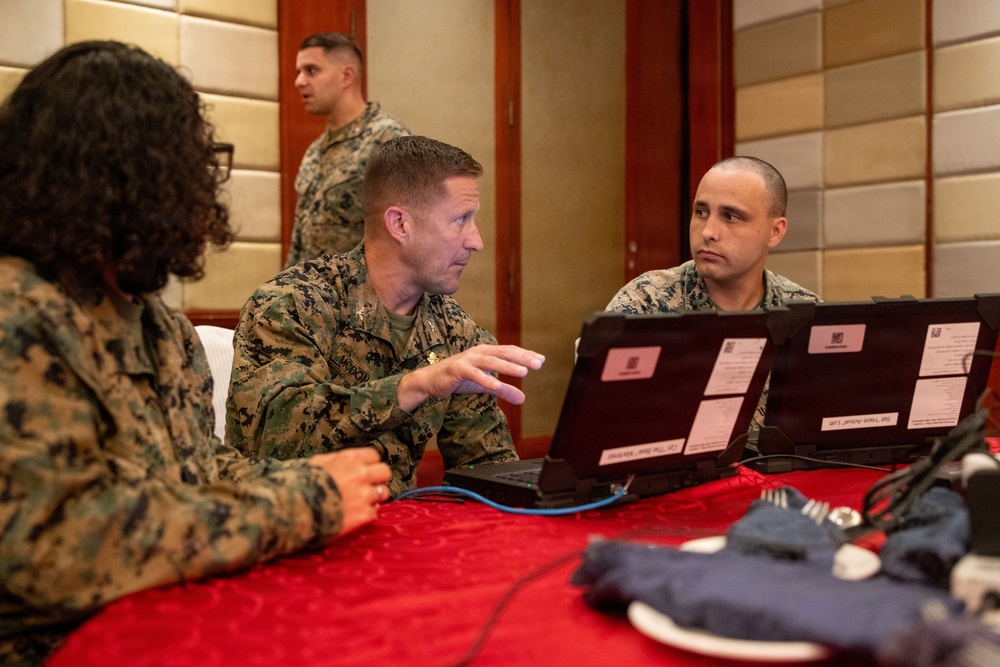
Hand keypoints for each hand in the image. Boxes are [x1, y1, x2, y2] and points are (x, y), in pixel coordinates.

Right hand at [308, 447, 390, 534]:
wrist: (294, 510)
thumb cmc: (301, 485)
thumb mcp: (316, 464)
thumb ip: (334, 460)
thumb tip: (342, 460)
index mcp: (349, 459)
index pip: (374, 456)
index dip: (369, 464)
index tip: (364, 471)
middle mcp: (360, 475)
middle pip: (385, 472)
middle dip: (378, 479)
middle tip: (368, 486)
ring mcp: (364, 495)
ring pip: (383, 493)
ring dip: (374, 498)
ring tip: (360, 502)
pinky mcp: (364, 515)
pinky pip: (375, 512)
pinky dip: (366, 514)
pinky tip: (353, 514)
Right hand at [396, 344, 544, 411]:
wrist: (432, 380)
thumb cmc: (460, 379)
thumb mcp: (485, 385)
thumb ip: (504, 390)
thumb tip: (523, 399)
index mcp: (487, 352)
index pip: (510, 352)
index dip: (525, 355)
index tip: (541, 360)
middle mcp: (479, 352)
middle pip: (504, 353)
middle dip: (522, 358)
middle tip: (538, 363)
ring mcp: (468, 360)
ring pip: (491, 361)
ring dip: (508, 366)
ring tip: (523, 372)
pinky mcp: (457, 369)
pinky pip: (474, 375)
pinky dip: (486, 379)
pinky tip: (497, 386)